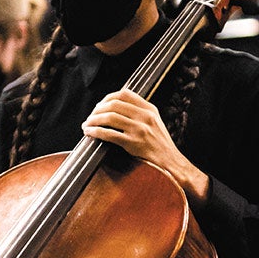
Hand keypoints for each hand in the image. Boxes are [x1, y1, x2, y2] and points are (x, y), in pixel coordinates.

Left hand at [82, 89, 208, 205]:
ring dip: (93, 120)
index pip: (124, 94)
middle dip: (97, 110)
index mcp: (149, 109)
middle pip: (114, 104)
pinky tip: (90, 133)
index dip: (108, 98)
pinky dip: (96, 132)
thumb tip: (115, 109)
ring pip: (109, 117)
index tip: (99, 105)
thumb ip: (139, 113)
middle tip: (90, 117)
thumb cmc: (160, 145)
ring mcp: (140, 129)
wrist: (171, 163)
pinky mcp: (133, 143)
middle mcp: (145, 116)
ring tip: (86, 125)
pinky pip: (109, 134)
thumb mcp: (154, 122)